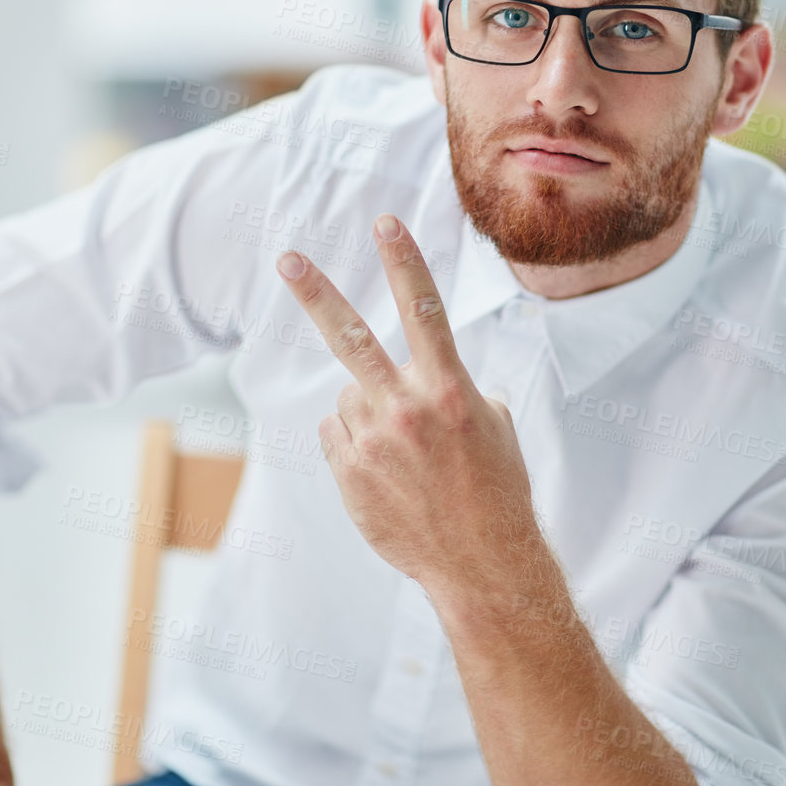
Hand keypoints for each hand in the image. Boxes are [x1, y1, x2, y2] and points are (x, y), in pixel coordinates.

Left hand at [276, 213, 533, 595]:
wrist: (482, 562)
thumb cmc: (497, 490)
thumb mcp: (493, 425)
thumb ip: (455, 388)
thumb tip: (419, 375)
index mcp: (450, 389)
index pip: (424, 310)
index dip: (404, 261)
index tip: (385, 223)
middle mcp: (407, 409)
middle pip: (352, 338)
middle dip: (318, 293)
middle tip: (288, 258)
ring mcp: (373, 442)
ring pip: (349, 398)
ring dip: (370, 413)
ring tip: (407, 455)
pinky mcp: (349, 472)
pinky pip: (338, 435)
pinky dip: (357, 445)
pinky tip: (388, 474)